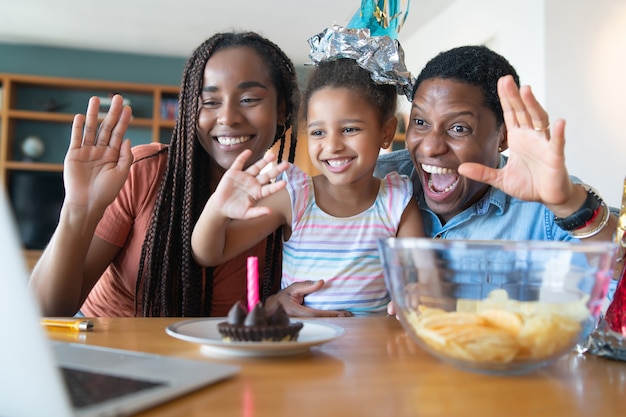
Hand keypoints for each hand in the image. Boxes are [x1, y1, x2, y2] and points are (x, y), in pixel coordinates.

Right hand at [64, 95, 133, 211]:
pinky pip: (76, 138)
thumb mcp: (121, 173)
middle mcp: (101, 151)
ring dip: (93, 114)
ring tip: (95, 99)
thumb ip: (126, 156)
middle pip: (107, 127)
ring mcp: (87, 152)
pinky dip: (77, 127)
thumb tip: (127, 138)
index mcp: (114, 155)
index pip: (119, 134)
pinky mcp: (74, 155)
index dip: (123, 121)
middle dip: (112, 113)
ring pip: (91, 129)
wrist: (87, 203)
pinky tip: (80, 116)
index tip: (128, 108)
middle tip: (116, 97)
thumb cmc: (106, 192)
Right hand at [210, 149, 288, 219]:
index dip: (276, 186)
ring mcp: (244, 177)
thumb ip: (258, 212)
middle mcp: (253, 183)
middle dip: (276, 170)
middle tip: (286, 164)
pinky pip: (239, 163)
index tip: (285, 183)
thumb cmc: (235, 211)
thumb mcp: (247, 214)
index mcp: (257, 193)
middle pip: (267, 175)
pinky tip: (249, 152)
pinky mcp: (233, 173)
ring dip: (264, 161)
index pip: (269, 188)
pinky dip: (243, 157)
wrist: (221, 207)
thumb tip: (270, 212)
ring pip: (256, 167)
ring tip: (273, 156)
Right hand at [265, 281, 352, 316]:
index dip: (328, 314)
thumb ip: (307, 285)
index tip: (341, 314)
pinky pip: (317, 324)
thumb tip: (322, 282)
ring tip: (347, 316)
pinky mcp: (305, 325)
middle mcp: (299, 320)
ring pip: (319, 324)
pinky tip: (337, 318)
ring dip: (333, 321)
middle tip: (348, 315)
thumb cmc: (284, 297)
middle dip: (334, 319)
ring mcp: (302, 324)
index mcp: (294, 311)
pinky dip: (328, 321)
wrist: (274, 309)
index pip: (314, 314)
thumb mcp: (293, 288)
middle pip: (320, 322)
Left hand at [458, 75, 578, 210]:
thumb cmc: (529, 184)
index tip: (500, 82)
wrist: (548, 197)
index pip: (511, 114)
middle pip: (523, 112)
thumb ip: (482, 172)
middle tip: (506, 79)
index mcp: (518, 139)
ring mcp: (544, 145)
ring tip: (526, 90)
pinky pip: (557, 144)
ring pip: (539, 121)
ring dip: (533, 106)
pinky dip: (559, 133)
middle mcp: (532, 137)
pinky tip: (559, 122)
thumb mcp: (500, 179)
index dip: (506, 99)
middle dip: (515, 96)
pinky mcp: (555, 157)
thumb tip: (461, 168)